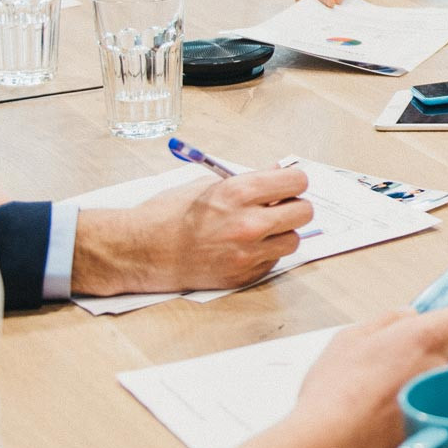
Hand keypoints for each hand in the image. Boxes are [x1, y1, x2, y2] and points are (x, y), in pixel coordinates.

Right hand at [71, 168, 315, 295]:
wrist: (143, 250)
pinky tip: (243, 247)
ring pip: (293, 240)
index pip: (297, 182)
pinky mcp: (244, 275)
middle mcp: (249, 223)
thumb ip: (249, 180)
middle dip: (293, 207)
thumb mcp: (208, 185)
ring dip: (281, 234)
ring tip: (259, 230)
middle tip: (278, 208)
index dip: (293, 183)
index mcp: (240, 192)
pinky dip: (265, 254)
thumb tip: (278, 172)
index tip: (286, 186)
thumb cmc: (170, 214)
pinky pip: (273, 261)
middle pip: (304, 212)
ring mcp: (248, 253)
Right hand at [214, 295, 447, 447]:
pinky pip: (431, 403)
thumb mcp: (351, 336)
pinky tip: (383, 410)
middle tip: (391, 358)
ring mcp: (440, 398)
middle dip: (429, 347)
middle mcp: (440, 365)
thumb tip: (409, 316)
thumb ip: (388, 320)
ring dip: (420, 376)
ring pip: (439, 376)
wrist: (327, 444)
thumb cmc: (334, 390)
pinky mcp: (434, 424)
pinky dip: (414, 403)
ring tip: (380, 389)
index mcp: (425, 336)